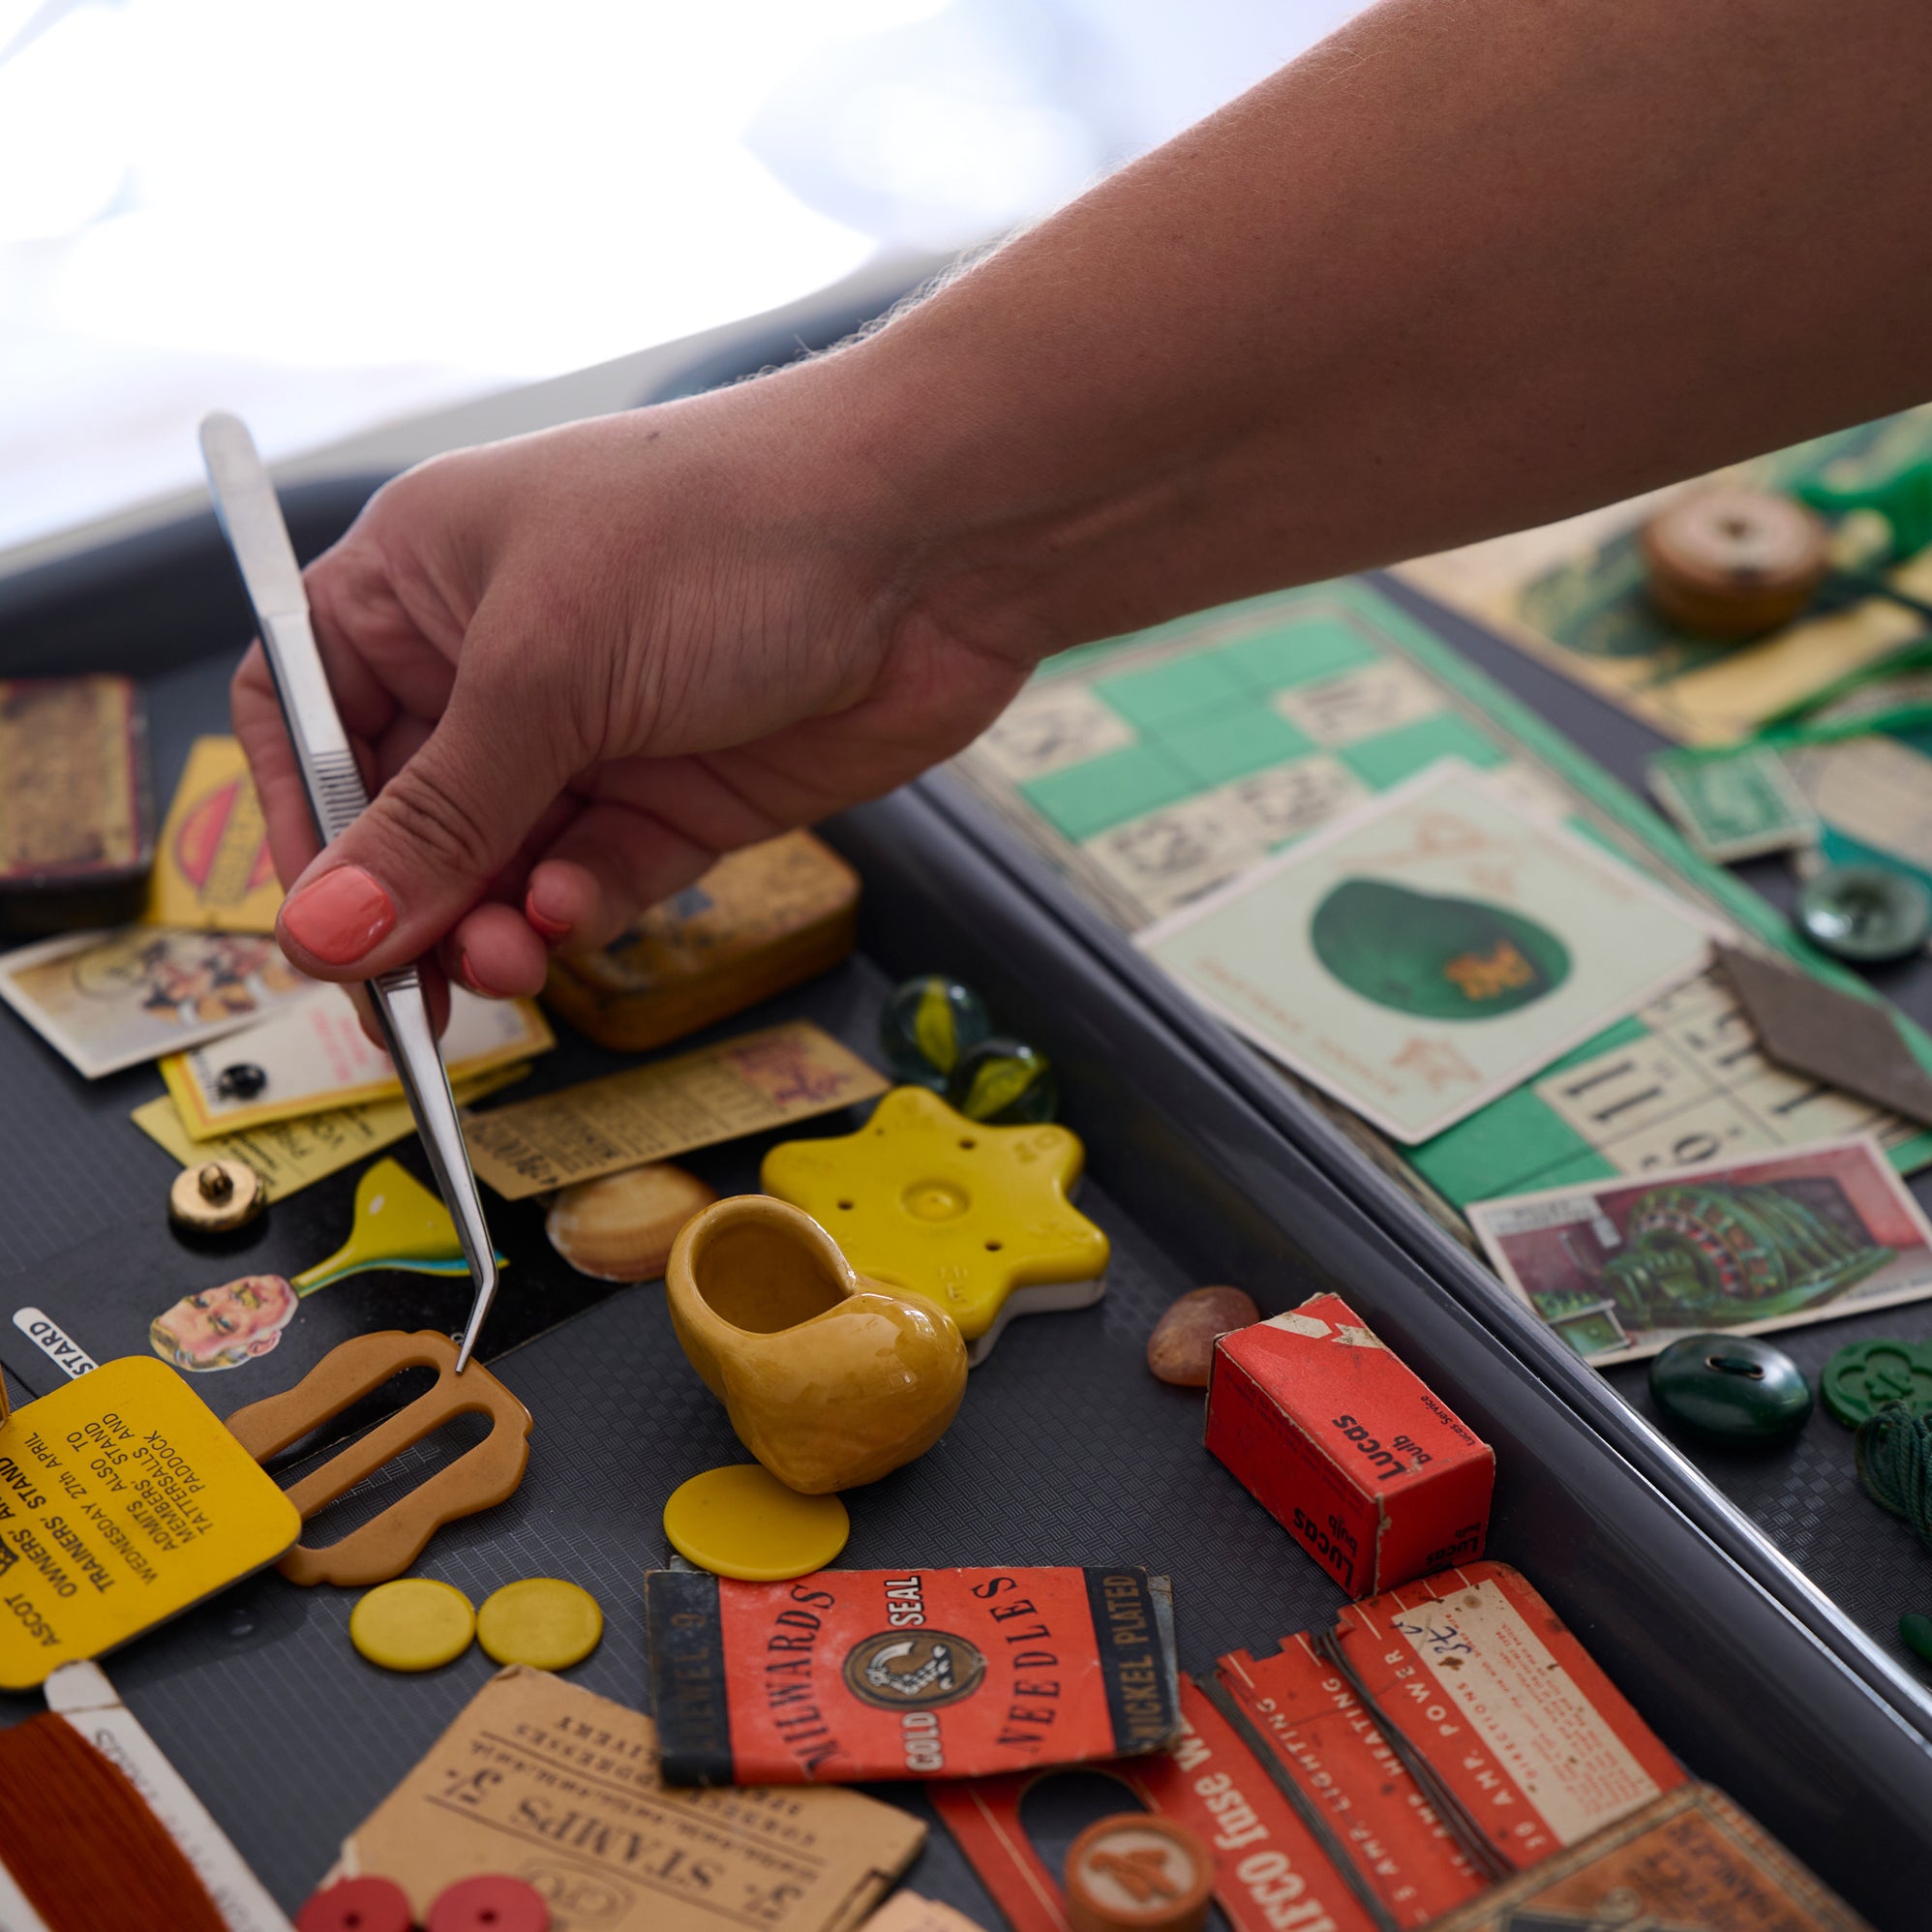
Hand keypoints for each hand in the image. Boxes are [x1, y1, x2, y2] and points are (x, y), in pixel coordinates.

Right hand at [233, 374, 1033, 1017]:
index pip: (309, 713)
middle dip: (406, 902)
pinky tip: (578, 910)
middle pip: (405, 813)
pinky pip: (600, 877)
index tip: (318, 912)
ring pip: (503, 864)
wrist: (931, 540)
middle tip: (411, 988)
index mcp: (425, 581)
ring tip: (506, 959)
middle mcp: (501, 660)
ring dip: (491, 923)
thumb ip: (439, 814)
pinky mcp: (682, 795)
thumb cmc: (728, 531)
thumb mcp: (547, 670)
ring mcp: (596, 732)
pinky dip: (581, 906)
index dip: (301, 816)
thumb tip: (323, 929)